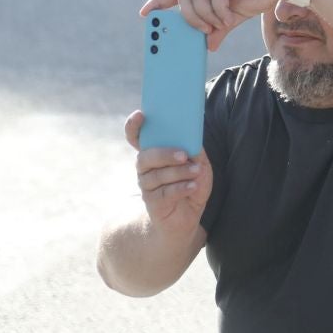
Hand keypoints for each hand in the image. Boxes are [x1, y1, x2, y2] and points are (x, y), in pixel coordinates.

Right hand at [125, 110, 211, 234]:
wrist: (187, 218)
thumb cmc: (191, 184)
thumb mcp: (199, 164)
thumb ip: (195, 150)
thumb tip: (193, 137)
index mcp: (154, 154)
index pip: (136, 138)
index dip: (134, 126)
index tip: (140, 114)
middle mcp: (145, 170)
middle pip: (145, 157)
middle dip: (164, 154)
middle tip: (183, 155)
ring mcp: (147, 187)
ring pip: (156, 176)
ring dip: (179, 172)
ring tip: (196, 172)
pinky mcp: (153, 204)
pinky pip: (164, 193)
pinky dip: (181, 188)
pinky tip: (192, 186)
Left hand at [140, 0, 303, 51]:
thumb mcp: (235, 16)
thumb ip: (220, 28)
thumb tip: (207, 46)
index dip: (158, 1)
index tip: (144, 14)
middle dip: (190, 18)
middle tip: (205, 31)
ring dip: (206, 15)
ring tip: (220, 25)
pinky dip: (219, 9)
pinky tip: (228, 17)